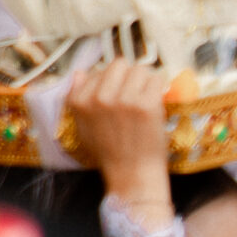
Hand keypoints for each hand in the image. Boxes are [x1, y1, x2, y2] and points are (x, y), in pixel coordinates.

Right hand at [66, 59, 170, 225]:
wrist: (131, 172)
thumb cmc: (109, 151)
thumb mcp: (82, 125)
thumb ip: (76, 98)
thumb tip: (79, 72)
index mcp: (80, 101)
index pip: (98, 70)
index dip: (112, 81)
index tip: (119, 93)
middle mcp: (99, 98)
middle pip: (120, 64)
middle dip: (130, 76)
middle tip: (136, 92)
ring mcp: (124, 100)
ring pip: (140, 69)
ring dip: (146, 80)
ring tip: (147, 97)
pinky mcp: (146, 104)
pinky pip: (157, 79)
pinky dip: (160, 87)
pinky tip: (157, 100)